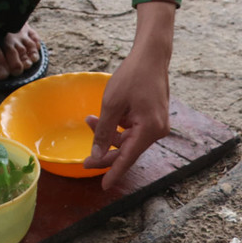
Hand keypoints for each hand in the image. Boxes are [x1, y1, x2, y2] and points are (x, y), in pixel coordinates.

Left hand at [83, 1, 174, 188]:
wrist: (151, 55)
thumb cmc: (132, 76)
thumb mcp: (112, 104)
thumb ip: (104, 132)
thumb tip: (97, 155)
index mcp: (149, 130)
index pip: (128, 158)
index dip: (114, 173)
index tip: (104, 187)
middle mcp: (157, 131)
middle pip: (128, 149)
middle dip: (106, 150)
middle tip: (84, 158)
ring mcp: (157, 124)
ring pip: (129, 139)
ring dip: (110, 134)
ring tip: (90, 119)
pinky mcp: (154, 117)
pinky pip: (134, 129)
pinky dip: (119, 125)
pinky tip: (105, 115)